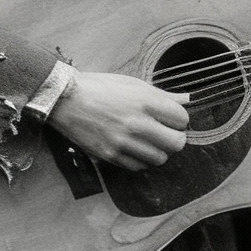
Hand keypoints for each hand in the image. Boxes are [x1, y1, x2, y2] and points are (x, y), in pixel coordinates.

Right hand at [48, 70, 189, 169]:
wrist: (64, 99)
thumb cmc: (99, 88)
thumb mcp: (133, 84)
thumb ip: (162, 95)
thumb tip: (186, 99)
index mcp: (146, 102)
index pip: (182, 119)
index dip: (179, 120)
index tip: (171, 119)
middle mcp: (137, 123)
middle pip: (176, 143)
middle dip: (174, 139)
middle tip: (165, 134)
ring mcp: (123, 141)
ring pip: (159, 158)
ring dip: (158, 151)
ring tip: (148, 142)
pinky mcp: (109, 154)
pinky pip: (137, 166)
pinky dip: (140, 160)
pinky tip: (134, 149)